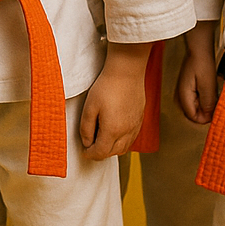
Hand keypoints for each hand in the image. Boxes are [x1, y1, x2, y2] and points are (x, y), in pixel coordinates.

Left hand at [79, 42, 147, 158]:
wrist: (127, 71)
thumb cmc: (106, 87)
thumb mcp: (89, 107)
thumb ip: (86, 128)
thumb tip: (87, 142)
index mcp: (112, 131)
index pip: (101, 153)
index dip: (90, 154)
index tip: (84, 151)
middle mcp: (126, 132)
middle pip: (113, 153)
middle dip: (101, 153)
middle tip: (91, 147)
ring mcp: (135, 126)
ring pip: (124, 148)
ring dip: (112, 149)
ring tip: (102, 141)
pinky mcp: (140, 119)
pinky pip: (132, 138)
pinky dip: (123, 142)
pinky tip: (116, 133)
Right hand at [174, 22, 218, 124]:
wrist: (198, 50)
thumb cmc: (202, 63)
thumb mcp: (208, 85)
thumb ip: (208, 103)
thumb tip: (210, 118)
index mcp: (183, 96)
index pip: (194, 118)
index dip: (207, 116)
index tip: (217, 108)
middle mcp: (180, 97)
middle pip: (195, 115)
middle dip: (207, 110)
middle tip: (215, 98)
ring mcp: (183, 93)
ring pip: (197, 108)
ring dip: (207, 104)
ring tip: (213, 92)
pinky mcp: (187, 90)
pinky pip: (198, 101)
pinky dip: (206, 99)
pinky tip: (210, 90)